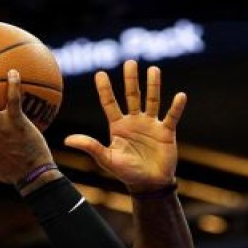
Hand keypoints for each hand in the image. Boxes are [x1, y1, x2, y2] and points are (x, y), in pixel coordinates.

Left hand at [65, 60, 186, 193]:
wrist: (149, 184)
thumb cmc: (127, 173)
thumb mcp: (106, 159)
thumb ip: (90, 146)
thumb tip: (67, 140)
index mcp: (118, 126)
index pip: (110, 104)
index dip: (105, 90)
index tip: (100, 74)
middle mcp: (134, 121)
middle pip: (132, 95)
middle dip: (131, 80)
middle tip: (130, 62)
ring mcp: (151, 124)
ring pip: (152, 100)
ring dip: (153, 86)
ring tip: (153, 70)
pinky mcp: (166, 131)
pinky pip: (172, 116)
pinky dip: (176, 107)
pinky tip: (180, 96)